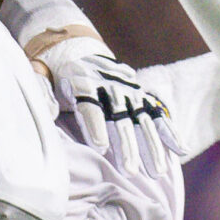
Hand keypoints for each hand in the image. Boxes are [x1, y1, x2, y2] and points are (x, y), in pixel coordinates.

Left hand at [39, 35, 175, 176]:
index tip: (101, 148)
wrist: (76, 47)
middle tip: (130, 171)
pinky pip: (157, 114)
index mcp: (82, 81)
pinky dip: (169, 132)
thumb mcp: (40, 73)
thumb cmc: (53, 70)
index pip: (91, 107)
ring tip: (156, 172)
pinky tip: (180, 150)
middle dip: (127, 146)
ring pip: (143, 120)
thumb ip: (42, 91)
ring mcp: (129, 91)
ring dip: (151, 146)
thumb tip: (50, 111)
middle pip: (120, 118)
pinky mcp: (140, 94)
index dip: (96, 127)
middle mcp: (110, 86)